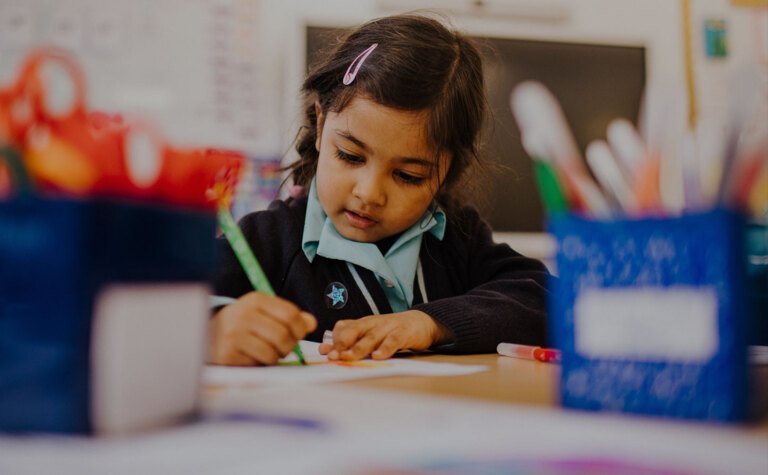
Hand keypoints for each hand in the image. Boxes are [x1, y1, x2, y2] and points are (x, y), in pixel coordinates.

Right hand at [208, 291, 316, 365]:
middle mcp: (244, 314)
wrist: (206, 335)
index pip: (290, 314)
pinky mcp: (228, 354)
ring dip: (276, 356)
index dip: (300, 328)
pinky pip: (259, 363)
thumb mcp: (264, 313)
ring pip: (273, 352)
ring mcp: (234, 335)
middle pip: (283, 335)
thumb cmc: (242, 325)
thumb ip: (289, 317)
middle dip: (289, 346)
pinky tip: (254, 357)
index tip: (298, 334)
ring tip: (268, 352)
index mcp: (256, 300)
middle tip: (284, 348)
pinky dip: (262, 363)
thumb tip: (311, 323)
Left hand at [318, 310, 451, 360]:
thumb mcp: (369, 335)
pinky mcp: (403, 333)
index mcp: (363, 323)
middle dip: (342, 343)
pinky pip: (393, 340)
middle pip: (354, 330)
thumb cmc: (390, 331)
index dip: (334, 339)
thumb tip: (325, 350)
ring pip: (371, 337)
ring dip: (359, 347)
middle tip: (334, 356)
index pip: (344, 327)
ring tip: (349, 357)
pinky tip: (378, 356)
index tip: (325, 352)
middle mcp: (373, 323)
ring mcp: (388, 327)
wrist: (420, 322)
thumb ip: (350, 342)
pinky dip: (385, 348)